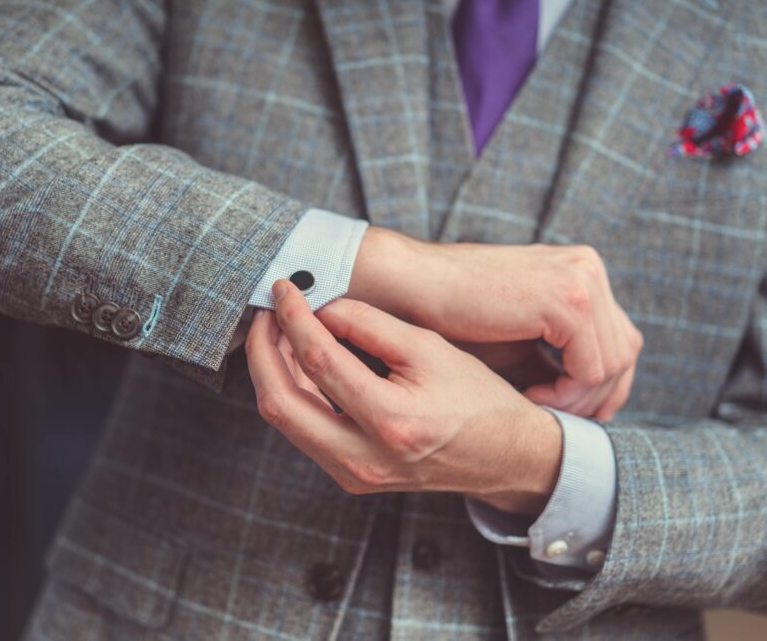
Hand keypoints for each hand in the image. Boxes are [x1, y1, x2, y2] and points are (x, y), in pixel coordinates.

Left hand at [245, 280, 562, 515]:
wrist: (505, 458)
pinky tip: (297, 360)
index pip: (319, 362)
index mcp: (392, 422)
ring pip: (284, 419)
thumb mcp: (431, 349)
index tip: (283, 288)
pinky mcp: (349, 478)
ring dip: (272, 370)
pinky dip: (291, 391)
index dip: (294, 318)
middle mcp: (364, 459)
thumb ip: (371, 325)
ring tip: (281, 329)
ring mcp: (352, 476)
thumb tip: (318, 307)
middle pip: (279, 402)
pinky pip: (301, 431)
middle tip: (267, 311)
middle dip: (262, 349)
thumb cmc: (476, 398)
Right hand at [346, 228, 642, 419]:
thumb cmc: (452, 316)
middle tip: (560, 423)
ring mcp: (583, 280)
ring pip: (613, 364)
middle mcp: (589, 268)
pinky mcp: (570, 300)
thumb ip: (555, 361)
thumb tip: (591, 403)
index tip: (571, 416)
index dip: (604, 387)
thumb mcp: (517, 340)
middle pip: (625, 352)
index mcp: (579, 271)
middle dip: (596, 398)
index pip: (619, 339)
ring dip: (577, 399)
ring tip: (535, 408)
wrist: (410, 286)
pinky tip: (530, 397)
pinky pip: (592, 368)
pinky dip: (566, 393)